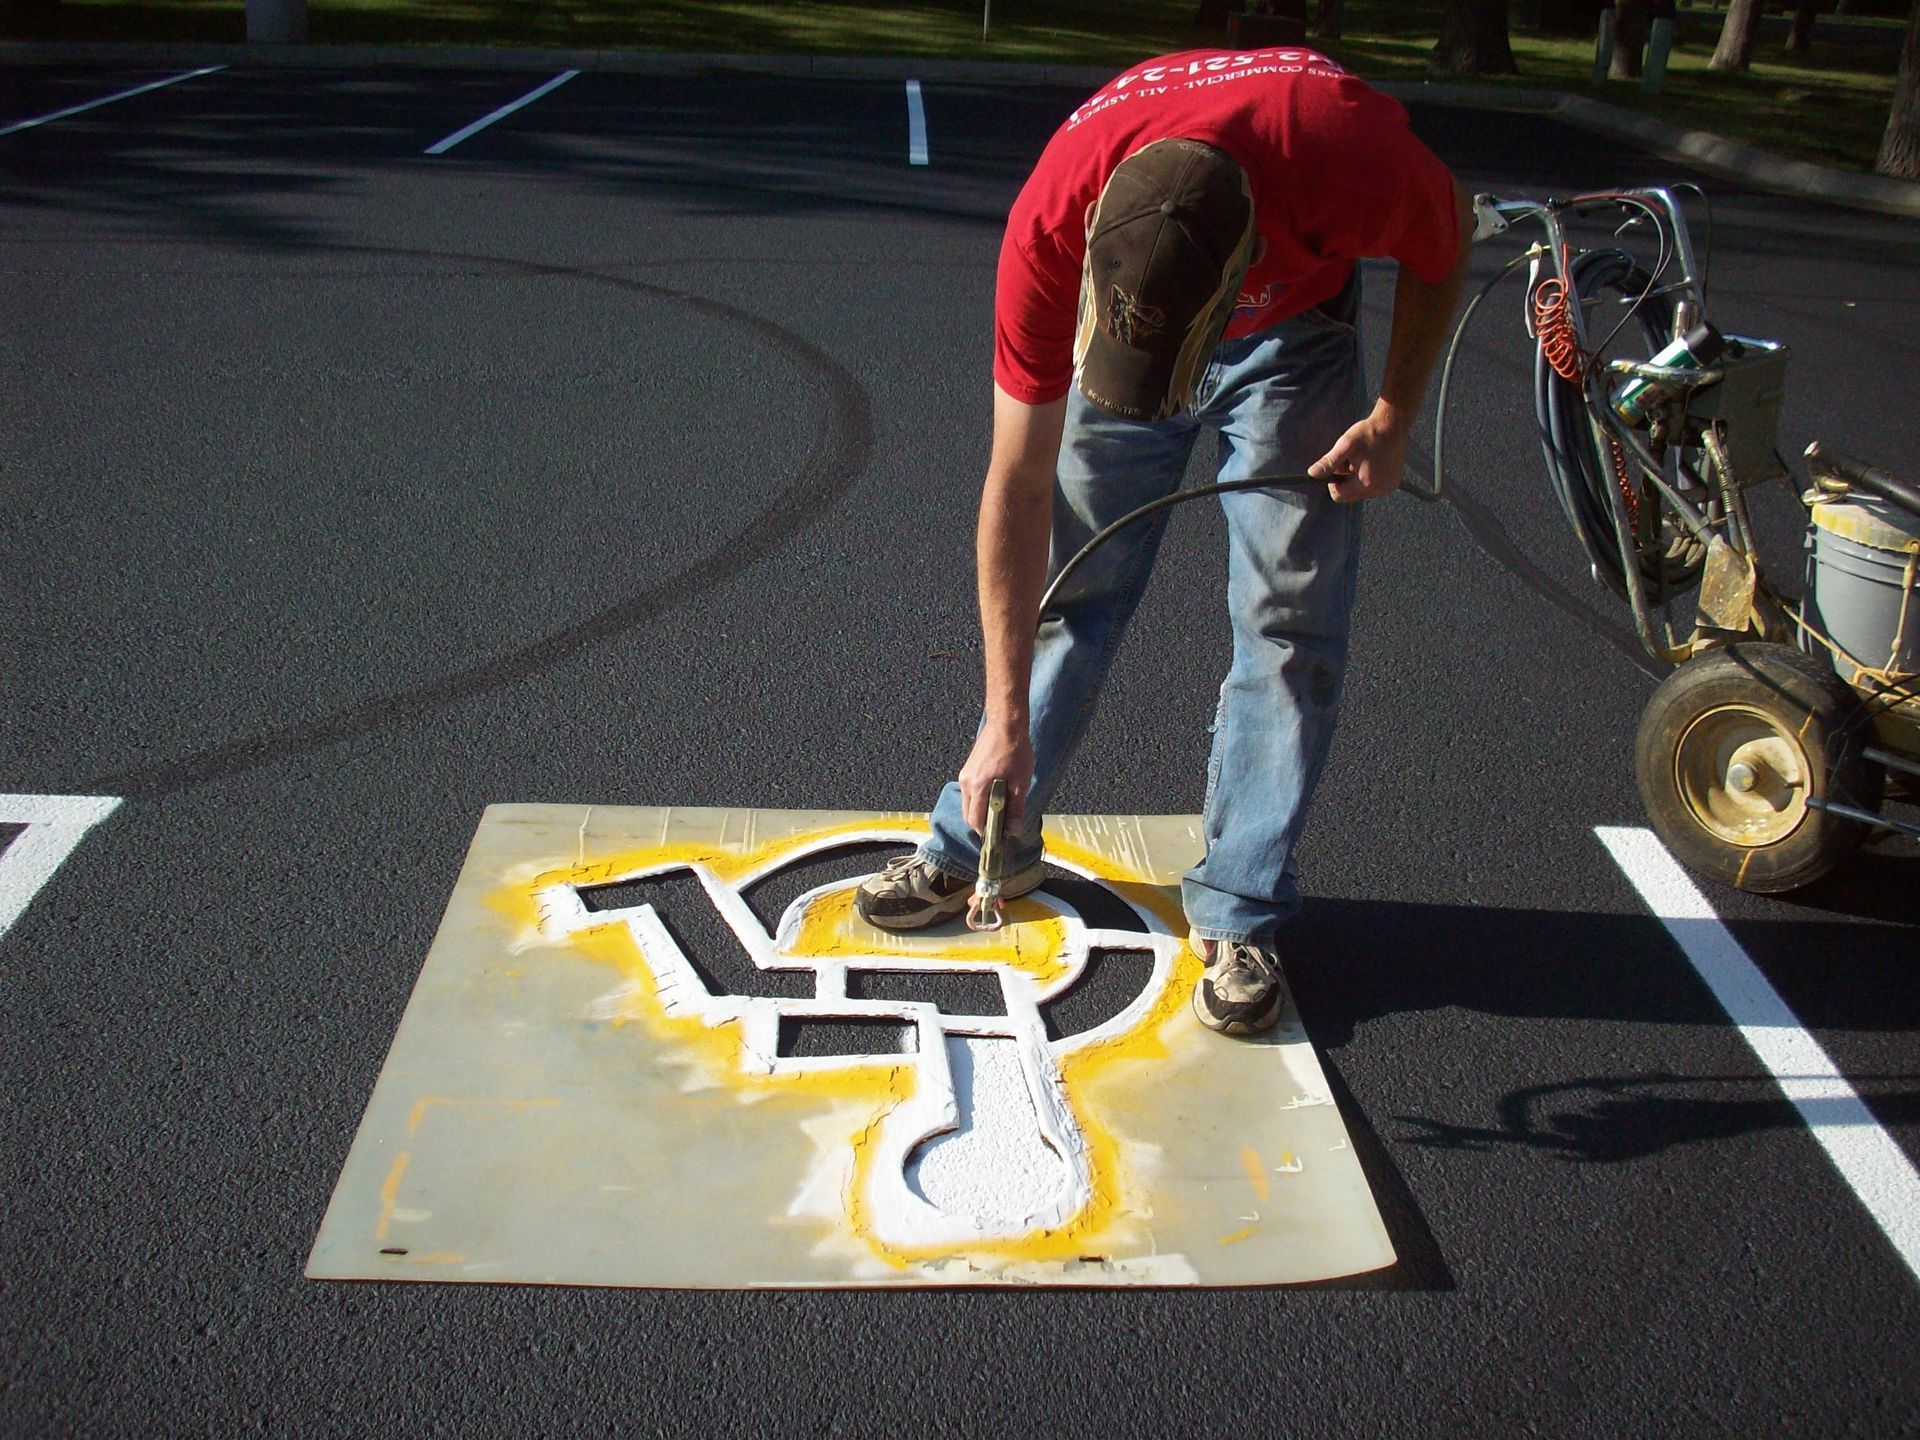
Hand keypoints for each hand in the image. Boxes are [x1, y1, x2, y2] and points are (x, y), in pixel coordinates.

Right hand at [958, 720, 1033, 835]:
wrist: (1006, 725)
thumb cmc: (1015, 751)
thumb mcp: (1021, 782)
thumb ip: (1015, 808)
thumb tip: (1012, 830)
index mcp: (978, 787)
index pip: (975, 820)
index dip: (986, 832)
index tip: (999, 837)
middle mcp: (967, 782)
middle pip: (968, 814)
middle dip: (982, 823)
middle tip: (1001, 826)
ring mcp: (965, 775)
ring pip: (968, 804)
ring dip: (981, 811)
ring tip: (1001, 810)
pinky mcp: (968, 769)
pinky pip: (970, 792)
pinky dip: (979, 799)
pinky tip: (996, 795)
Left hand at [1308, 409, 1409, 502]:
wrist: (1393, 424)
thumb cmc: (1368, 433)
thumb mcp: (1345, 445)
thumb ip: (1329, 462)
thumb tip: (1312, 474)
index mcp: (1365, 483)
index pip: (1339, 496)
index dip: (1334, 482)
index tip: (1338, 466)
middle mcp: (1379, 490)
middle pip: (1350, 495)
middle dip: (1346, 481)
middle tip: (1351, 461)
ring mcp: (1388, 487)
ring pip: (1362, 492)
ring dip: (1357, 480)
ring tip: (1362, 460)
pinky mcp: (1393, 483)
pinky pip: (1374, 488)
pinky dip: (1369, 479)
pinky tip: (1372, 463)